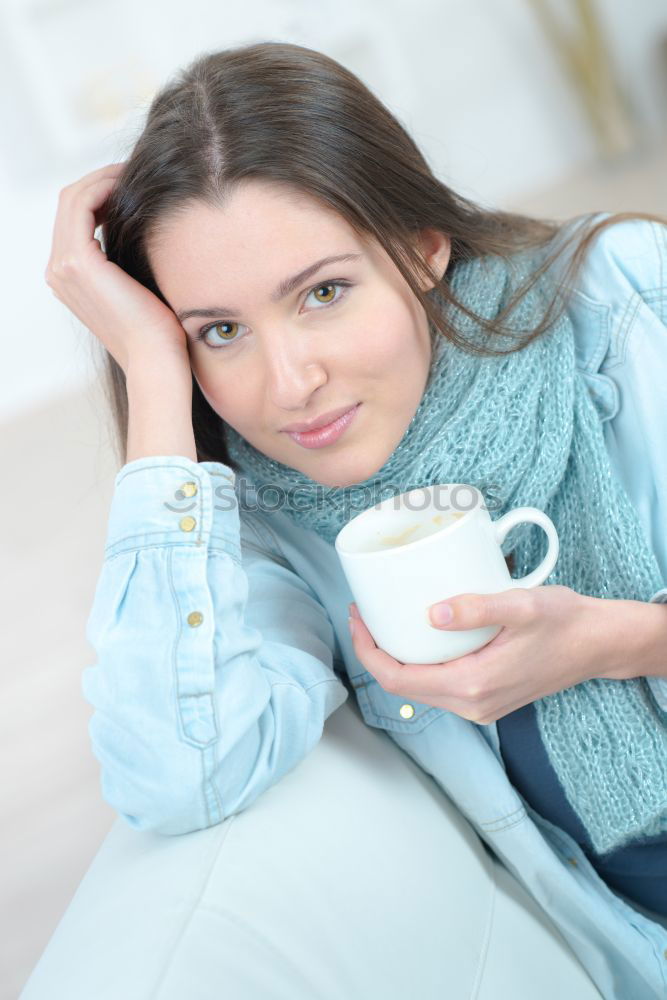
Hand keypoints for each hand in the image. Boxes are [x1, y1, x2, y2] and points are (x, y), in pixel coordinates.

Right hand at [45, 163, 188, 377]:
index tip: (132, 183)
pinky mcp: (78, 263)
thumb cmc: (159, 330)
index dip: (100, 193)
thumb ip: (129, 257)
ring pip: (73, 198)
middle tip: (133, 170)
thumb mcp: (140, 285)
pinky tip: (131, 184)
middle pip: (69, 202)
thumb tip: (146, 225)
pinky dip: (105, 186)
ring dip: (103, 179)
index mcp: (68, 278)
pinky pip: (83, 205)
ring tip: (133, 173)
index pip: (74, 218)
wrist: (158, 359)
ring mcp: (63, 267)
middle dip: (100, 180)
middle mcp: (58, 271)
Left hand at [348, 585, 600, 723]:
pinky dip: (419, 662)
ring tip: (385, 621)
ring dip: (396, 657)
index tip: (357, 618)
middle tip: (365, 613)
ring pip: (419, 688)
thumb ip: (476, 610)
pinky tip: (418, 635)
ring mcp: (478, 706)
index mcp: (472, 685)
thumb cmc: (564, 623)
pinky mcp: (485, 698)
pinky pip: (438, 685)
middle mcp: (471, 705)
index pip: (398, 679)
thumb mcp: (522, 606)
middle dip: (375, 652)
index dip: (368, 651)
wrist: (597, 644)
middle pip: (403, 686)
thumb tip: (431, 615)